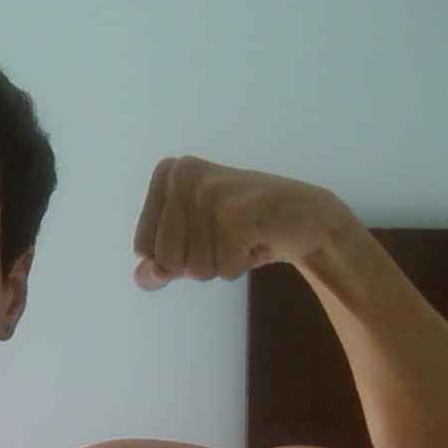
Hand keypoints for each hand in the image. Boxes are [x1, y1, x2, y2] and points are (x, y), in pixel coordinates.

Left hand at [132, 156, 353, 289]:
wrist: (305, 218)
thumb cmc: (241, 232)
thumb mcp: (192, 248)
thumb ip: (159, 265)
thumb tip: (144, 274)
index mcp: (166, 173)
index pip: (142, 248)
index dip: (177, 257)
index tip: (207, 232)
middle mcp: (182, 173)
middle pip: (166, 261)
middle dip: (200, 264)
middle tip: (228, 237)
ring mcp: (208, 190)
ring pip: (195, 269)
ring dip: (222, 265)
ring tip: (242, 237)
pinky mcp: (234, 211)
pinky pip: (224, 268)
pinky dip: (242, 265)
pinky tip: (257, 239)